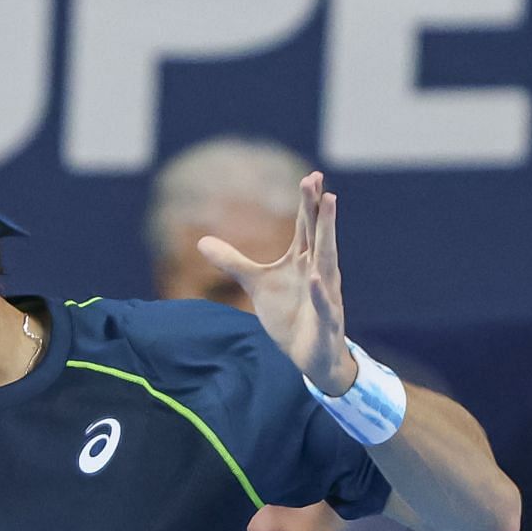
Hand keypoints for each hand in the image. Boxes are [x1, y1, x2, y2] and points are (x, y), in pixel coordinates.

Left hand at [197, 172, 357, 394]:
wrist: (308, 354)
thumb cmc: (289, 313)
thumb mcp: (257, 283)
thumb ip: (233, 261)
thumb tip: (201, 241)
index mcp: (304, 261)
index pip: (306, 227)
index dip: (307, 204)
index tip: (310, 176)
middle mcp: (319, 272)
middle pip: (318, 236)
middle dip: (318, 210)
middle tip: (318, 182)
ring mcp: (326, 295)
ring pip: (328, 262)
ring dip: (329, 236)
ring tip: (331, 209)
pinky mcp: (326, 321)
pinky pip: (324, 304)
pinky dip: (320, 293)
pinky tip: (316, 278)